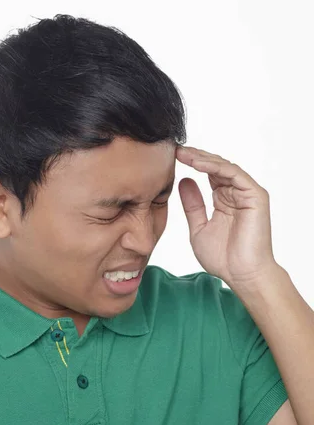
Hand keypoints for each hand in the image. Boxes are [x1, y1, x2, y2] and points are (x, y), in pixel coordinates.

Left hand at [176, 145, 278, 287]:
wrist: (242, 275)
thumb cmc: (223, 258)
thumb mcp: (198, 228)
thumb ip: (193, 205)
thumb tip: (184, 181)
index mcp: (224, 200)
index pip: (208, 175)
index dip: (190, 165)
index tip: (170, 159)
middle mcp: (236, 193)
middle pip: (215, 167)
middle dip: (195, 157)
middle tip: (174, 149)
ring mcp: (247, 193)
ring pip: (224, 167)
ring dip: (203, 159)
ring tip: (183, 154)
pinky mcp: (255, 195)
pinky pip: (234, 174)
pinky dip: (215, 168)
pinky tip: (197, 164)